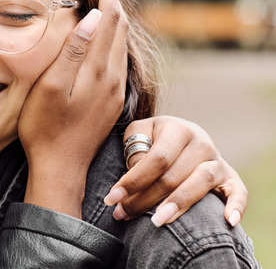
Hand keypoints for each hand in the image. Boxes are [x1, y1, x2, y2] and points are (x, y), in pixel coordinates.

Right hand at [20, 0, 128, 216]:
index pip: (109, 18)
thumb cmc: (44, 128)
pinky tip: (104, 37)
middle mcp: (112, 77)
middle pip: (120, 27)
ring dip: (115, 17)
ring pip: (121, 42)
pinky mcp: (111, 101)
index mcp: (98, 70)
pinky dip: (113, 38)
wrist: (60, 168)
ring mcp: (114, 90)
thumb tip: (94, 16)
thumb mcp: (51, 87)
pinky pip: (117, 59)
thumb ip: (73, 51)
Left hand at [103, 116, 247, 226]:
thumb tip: (135, 170)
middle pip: (174, 175)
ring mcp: (218, 160)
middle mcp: (202, 142)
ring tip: (156, 221)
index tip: (112, 197)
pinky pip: (239, 192)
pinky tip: (228, 221)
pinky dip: (236, 206)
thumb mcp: (139, 133)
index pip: (156, 159)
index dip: (133, 180)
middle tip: (123, 214)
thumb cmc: (153, 138)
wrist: (181, 135)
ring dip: (178, 205)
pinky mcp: (230, 177)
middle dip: (145, 198)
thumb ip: (135, 148)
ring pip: (200, 183)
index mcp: (178, 129)